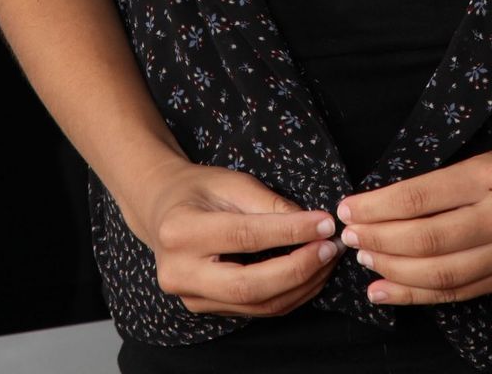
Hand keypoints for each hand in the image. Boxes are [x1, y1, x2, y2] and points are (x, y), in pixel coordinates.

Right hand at [118, 155, 345, 316]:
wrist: (161, 209)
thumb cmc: (197, 189)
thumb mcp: (231, 183)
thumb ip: (269, 203)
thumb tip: (312, 224)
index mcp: (181, 231)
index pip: (245, 237)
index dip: (290, 232)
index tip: (325, 222)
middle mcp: (180, 272)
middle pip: (249, 285)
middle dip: (298, 269)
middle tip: (330, 248)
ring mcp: (191, 297)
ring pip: (256, 304)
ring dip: (300, 285)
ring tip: (326, 259)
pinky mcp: (204, 308)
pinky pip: (253, 309)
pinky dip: (287, 294)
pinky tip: (308, 274)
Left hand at [333, 142, 491, 304]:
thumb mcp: (481, 159)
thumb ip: (438, 185)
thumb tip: (379, 207)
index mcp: (490, 175)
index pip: (422, 196)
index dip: (378, 207)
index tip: (349, 208)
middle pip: (427, 239)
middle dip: (379, 240)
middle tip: (350, 236)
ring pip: (440, 273)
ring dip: (393, 270)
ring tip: (364, 259)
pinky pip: (455, 293)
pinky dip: (414, 295)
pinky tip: (384, 290)